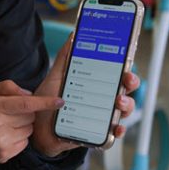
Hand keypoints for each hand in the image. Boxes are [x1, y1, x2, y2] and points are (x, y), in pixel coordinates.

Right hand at [0, 80, 63, 164]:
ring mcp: (0, 141)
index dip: (44, 103)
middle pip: (29, 117)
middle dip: (26, 113)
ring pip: (28, 130)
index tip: (59, 101)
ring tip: (5, 125)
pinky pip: (24, 143)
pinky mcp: (4, 154)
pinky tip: (5, 135)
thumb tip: (29, 95)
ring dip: (22, 126)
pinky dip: (19, 138)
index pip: (24, 104)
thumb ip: (7, 88)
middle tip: (10, 113)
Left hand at [31, 35, 140, 155]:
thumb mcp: (56, 76)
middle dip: (131, 83)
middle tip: (126, 79)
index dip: (126, 68)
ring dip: (126, 105)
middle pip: (125, 90)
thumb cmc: (49, 100)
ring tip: (118, 101)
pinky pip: (113, 134)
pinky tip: (115, 127)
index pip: (117, 74)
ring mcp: (102, 117)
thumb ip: (65, 57)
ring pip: (124, 110)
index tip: (127, 61)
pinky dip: (117, 130)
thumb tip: (73, 35)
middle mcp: (103, 100)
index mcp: (96, 85)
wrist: (37, 126)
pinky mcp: (97, 133)